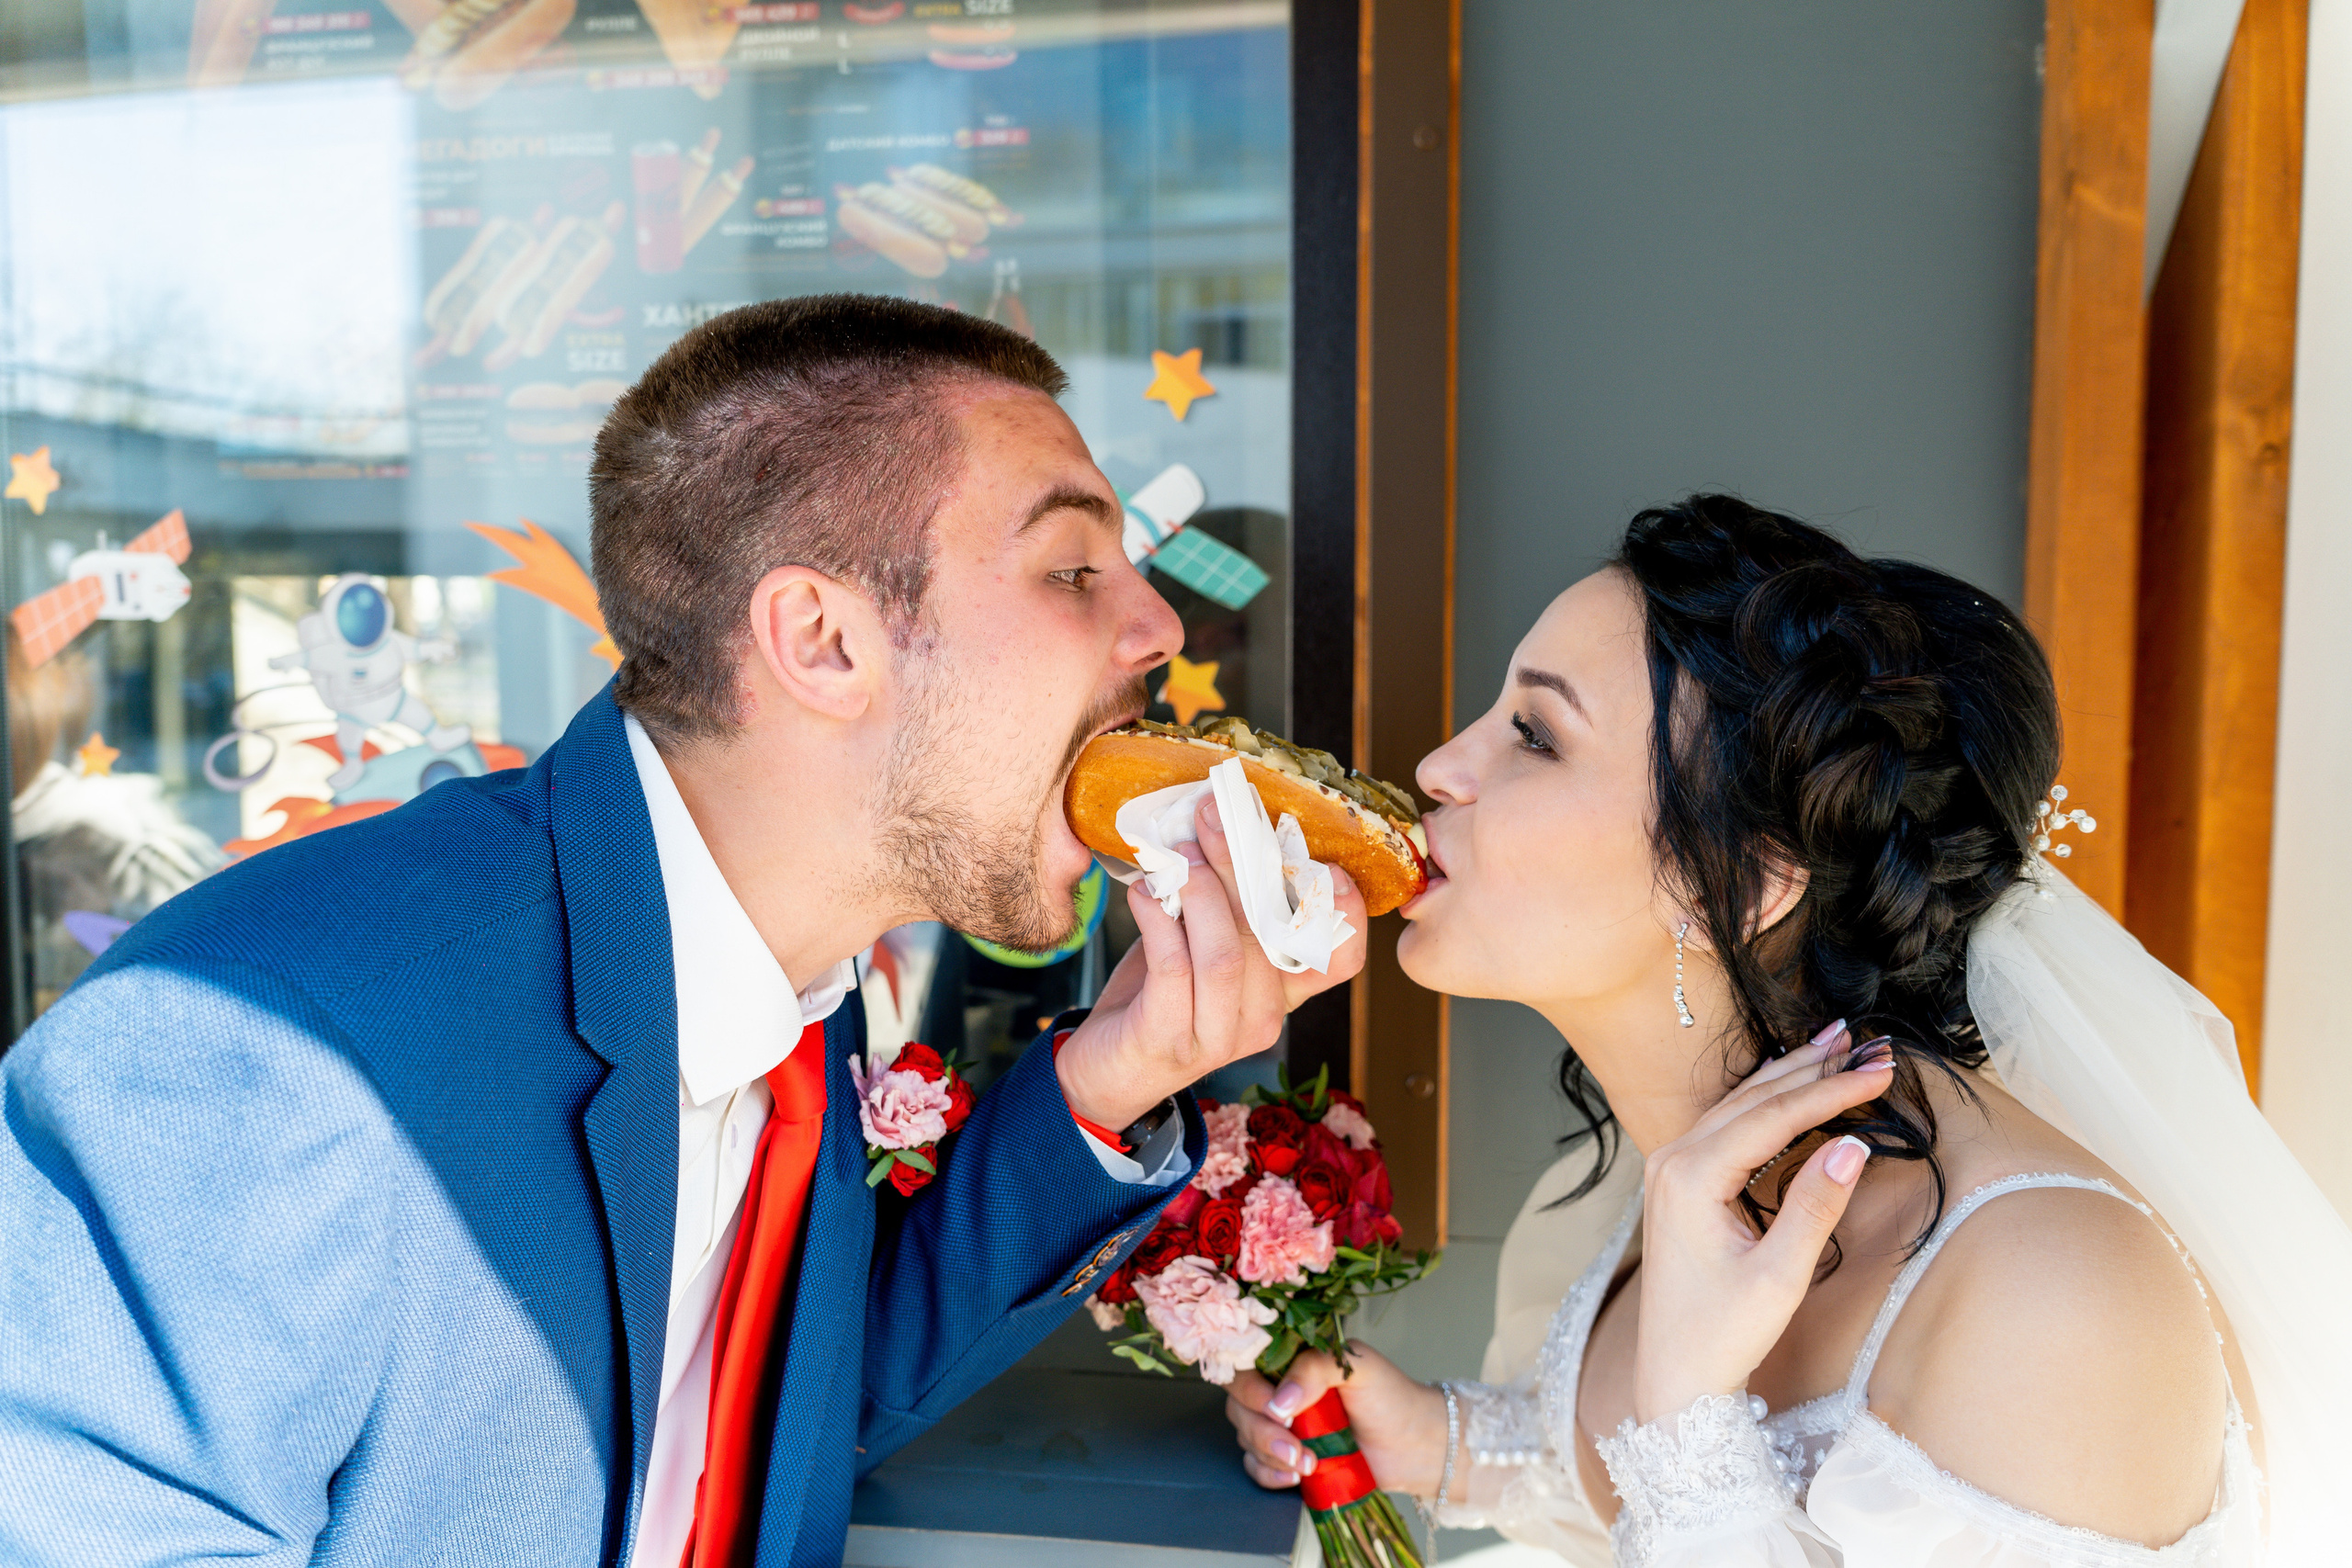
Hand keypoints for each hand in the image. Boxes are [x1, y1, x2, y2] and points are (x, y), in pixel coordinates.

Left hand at [1056, 796, 1368, 1128]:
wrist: (1108, 1070)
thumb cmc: (1160, 995)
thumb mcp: (1205, 949)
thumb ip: (1224, 904)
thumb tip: (1221, 823)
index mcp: (1284, 992)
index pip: (1342, 959)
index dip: (1347, 914)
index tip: (1325, 864)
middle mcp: (1264, 1018)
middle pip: (1272, 935)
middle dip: (1242, 865)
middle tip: (1213, 814)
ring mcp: (1219, 1036)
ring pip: (1227, 955)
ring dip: (1202, 893)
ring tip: (1176, 856)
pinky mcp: (1169, 1039)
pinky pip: (1173, 968)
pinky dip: (1158, 920)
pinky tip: (1142, 894)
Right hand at [1225, 1343, 1445, 1494]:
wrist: (1414, 1446)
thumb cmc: (1390, 1397)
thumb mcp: (1356, 1366)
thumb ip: (1315, 1368)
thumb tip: (1278, 1402)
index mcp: (1291, 1359)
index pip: (1244, 1362)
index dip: (1248, 1387)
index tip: (1274, 1407)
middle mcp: (1279, 1389)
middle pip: (1239, 1406)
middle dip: (1263, 1431)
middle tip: (1296, 1446)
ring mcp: (1281, 1425)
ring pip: (1246, 1438)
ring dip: (1270, 1455)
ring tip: (1308, 1464)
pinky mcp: (1286, 1458)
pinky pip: (1256, 1466)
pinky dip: (1269, 1474)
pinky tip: (1295, 1477)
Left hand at [1632, 1026, 1889, 1423]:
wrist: (1674, 1374)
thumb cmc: (1722, 1334)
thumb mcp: (1780, 1277)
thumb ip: (1815, 1207)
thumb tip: (1853, 1144)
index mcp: (1690, 1176)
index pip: (1773, 1116)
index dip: (1832, 1090)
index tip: (1881, 1068)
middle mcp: (1672, 1160)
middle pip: (1754, 1098)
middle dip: (1815, 1067)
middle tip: (1868, 1041)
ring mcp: (1670, 1167)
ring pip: (1739, 1105)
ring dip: (1790, 1074)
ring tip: (1837, 1042)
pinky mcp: (1678, 1181)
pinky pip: (1727, 1123)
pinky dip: (1767, 1099)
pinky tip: (1793, 1081)